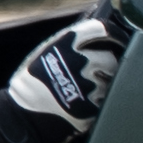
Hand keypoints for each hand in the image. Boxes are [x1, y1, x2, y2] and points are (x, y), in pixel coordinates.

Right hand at [5, 1, 128, 142]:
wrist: (25, 113)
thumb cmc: (33, 81)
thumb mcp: (47, 51)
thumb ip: (71, 43)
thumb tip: (96, 37)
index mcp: (68, 43)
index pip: (102, 30)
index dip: (114, 34)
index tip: (118, 39)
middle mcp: (81, 61)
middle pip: (110, 58)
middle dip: (107, 64)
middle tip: (97, 71)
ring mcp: (88, 84)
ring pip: (110, 80)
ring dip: (102, 83)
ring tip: (84, 88)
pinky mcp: (92, 106)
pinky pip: (105, 99)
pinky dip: (98, 100)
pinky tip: (83, 101)